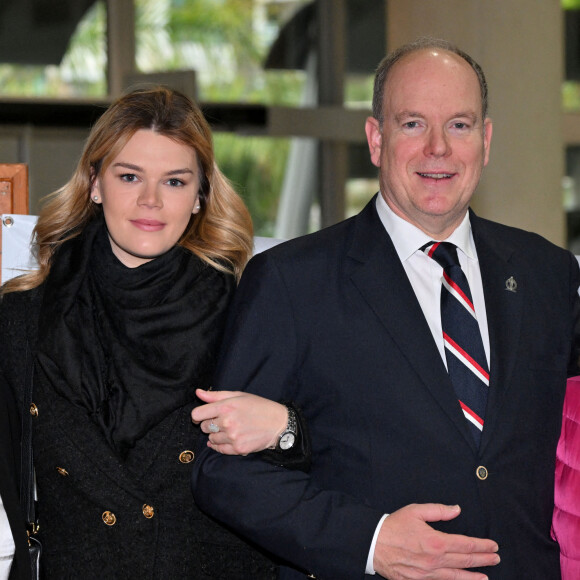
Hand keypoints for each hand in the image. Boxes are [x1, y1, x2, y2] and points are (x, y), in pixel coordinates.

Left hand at [191, 389, 287, 454]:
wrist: (278, 423)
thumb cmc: (259, 406)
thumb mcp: (238, 395)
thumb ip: (216, 395)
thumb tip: (198, 393)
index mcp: (226, 407)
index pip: (197, 414)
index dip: (197, 416)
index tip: (201, 417)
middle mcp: (227, 422)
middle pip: (203, 427)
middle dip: (209, 424)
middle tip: (221, 421)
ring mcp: (232, 437)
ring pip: (211, 439)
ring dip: (216, 435)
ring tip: (229, 429)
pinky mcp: (238, 449)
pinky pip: (219, 449)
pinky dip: (220, 445)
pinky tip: (228, 439)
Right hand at [374, 504, 499, 579]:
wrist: (373, 544)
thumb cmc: (394, 526)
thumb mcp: (416, 511)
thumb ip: (439, 511)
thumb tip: (456, 510)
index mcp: (436, 541)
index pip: (466, 544)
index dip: (482, 545)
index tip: (493, 546)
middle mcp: (435, 560)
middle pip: (465, 561)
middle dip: (483, 559)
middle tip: (496, 558)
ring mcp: (428, 574)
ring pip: (456, 577)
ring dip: (473, 576)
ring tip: (485, 577)